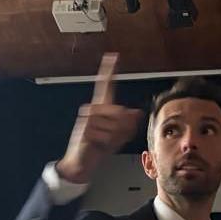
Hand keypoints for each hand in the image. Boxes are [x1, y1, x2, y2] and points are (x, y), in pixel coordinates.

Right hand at [55, 53, 142, 184]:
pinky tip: (98, 145)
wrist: (82, 163)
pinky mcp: (84, 129)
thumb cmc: (99, 147)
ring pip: (115, 125)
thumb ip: (128, 124)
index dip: (109, 71)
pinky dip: (107, 143)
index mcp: (101, 107)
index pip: (106, 85)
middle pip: (121, 112)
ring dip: (115, 138)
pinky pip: (106, 135)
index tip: (113, 56)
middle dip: (125, 129)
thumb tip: (137, 113)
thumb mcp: (118, 136)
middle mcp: (92, 109)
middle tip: (117, 139)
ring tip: (104, 143)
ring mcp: (87, 118)